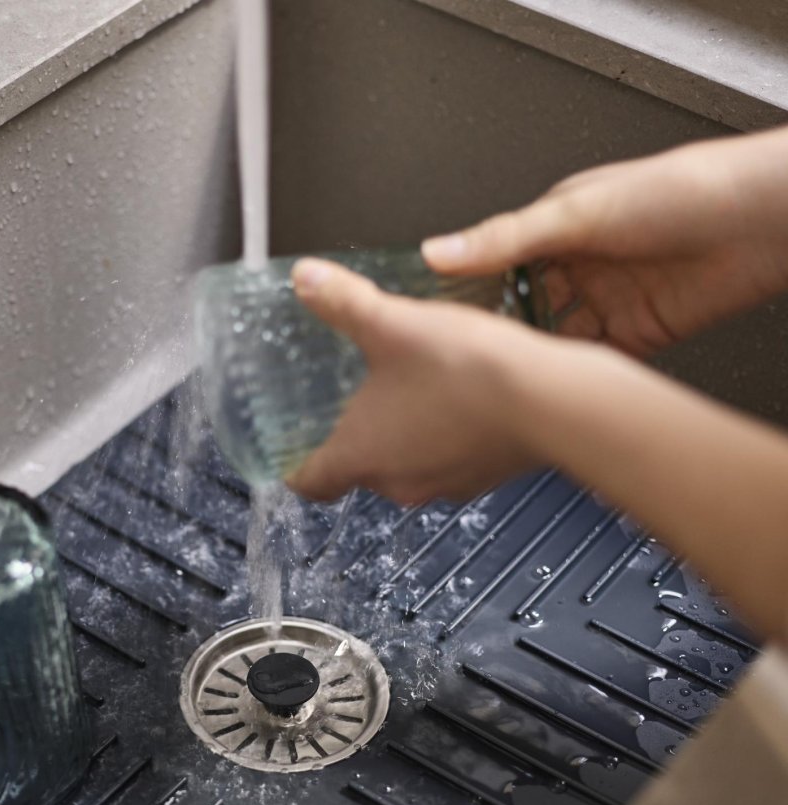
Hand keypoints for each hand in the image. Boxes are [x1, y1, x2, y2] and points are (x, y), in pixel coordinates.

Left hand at [285, 257, 561, 503]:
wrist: (553, 398)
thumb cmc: (469, 371)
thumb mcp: (392, 323)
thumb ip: (343, 302)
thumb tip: (307, 280)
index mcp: (362, 455)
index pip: (310, 483)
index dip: (295, 468)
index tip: (291, 454)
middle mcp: (399, 482)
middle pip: (358, 471)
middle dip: (353, 438)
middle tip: (352, 400)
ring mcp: (445, 484)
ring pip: (406, 466)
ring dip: (402, 436)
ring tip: (407, 391)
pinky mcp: (483, 476)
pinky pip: (449, 461)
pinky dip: (444, 438)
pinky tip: (456, 399)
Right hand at [423, 128, 787, 357]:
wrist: (760, 223)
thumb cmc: (682, 192)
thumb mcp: (576, 213)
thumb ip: (505, 239)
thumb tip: (439, 251)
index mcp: (558, 227)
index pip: (497, 264)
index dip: (466, 291)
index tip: (433, 318)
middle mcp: (579, 266)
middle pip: (522, 307)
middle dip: (497, 330)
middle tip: (465, 356)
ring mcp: (607, 301)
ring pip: (554, 339)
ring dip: (535, 356)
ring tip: (505, 374)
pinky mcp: (636, 334)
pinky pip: (592, 360)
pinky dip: (573, 373)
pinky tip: (552, 382)